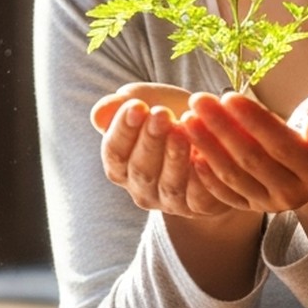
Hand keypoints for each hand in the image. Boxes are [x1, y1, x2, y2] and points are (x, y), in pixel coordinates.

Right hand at [92, 83, 238, 218]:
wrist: (208, 129)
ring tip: (181, 129)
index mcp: (120, 166)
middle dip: (150, 140)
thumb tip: (99, 114)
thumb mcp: (144, 101)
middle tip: (161, 114)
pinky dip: (201, 178)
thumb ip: (120, 106)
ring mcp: (170, 201)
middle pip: (140, 169)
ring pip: (169, 185)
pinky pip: (199, 197)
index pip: (114, 152)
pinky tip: (204, 155)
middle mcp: (141, 189)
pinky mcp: (199, 206)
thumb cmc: (169, 114)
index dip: (123, 130)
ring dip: (174, 157)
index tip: (137, 105)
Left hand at [179, 89, 307, 236]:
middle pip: (251, 160)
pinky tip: (189, 151)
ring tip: (188, 119)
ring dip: (207, 147)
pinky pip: (224, 194)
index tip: (229, 96)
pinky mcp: (253, 206)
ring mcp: (272, 203)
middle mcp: (297, 193)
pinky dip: (205, 175)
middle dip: (221, 128)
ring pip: (233, 176)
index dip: (253, 121)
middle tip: (198, 100)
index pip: (281, 145)